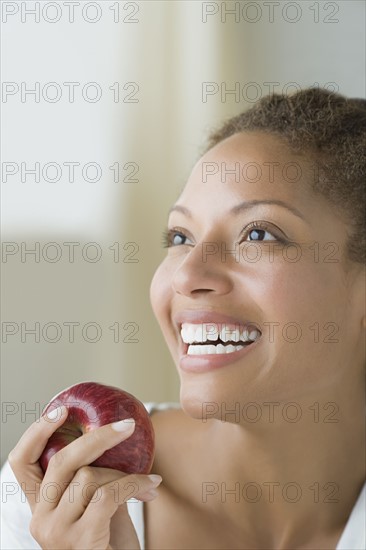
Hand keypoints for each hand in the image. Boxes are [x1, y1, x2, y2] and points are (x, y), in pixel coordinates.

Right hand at [8, 406, 161, 549]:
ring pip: (89, 476)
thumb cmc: (110, 543)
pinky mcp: (80, 542)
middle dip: (97, 437)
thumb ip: (95, 478)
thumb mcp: (97, 506)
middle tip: (127, 426)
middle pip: (61, 460)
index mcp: (41, 506)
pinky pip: (108, 494)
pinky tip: (151, 488)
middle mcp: (41, 519)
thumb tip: (115, 436)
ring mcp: (56, 532)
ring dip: (125, 473)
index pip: (21, 463)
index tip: (59, 411)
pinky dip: (134, 485)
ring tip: (147, 482)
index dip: (35, 433)